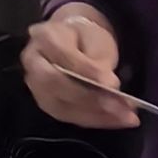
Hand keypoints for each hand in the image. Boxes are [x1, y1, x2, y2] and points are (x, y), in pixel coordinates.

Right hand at [22, 4, 136, 130]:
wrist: (73, 42)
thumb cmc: (85, 37)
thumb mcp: (96, 39)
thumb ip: (99, 61)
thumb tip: (108, 86)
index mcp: (44, 36)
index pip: (64, 57)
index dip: (88, 72)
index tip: (113, 83)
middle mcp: (32, 62)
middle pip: (55, 85)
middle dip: (89, 99)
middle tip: (120, 107)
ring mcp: (35, 86)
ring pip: (61, 107)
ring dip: (96, 115)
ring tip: (126, 118)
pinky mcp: (45, 104)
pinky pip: (68, 117)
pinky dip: (94, 120)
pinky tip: (116, 120)